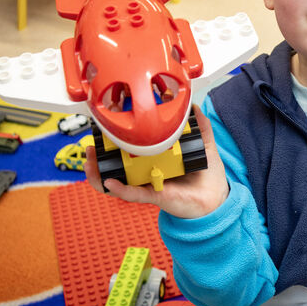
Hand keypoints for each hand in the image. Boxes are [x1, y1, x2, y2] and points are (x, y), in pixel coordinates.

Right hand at [84, 105, 228, 218]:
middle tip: (90, 144)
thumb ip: (201, 127)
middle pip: (116, 165)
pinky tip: (110, 182)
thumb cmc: (207, 175)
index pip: (131, 149)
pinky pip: (134, 193)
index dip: (116, 140)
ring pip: (118, 181)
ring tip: (90, 162)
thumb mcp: (205, 146)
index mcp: (156, 158)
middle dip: (98, 156)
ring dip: (99, 173)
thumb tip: (195, 107)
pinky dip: (121, 189)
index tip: (106, 126)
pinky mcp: (155, 196)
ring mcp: (149, 183)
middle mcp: (148, 171)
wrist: (216, 198)